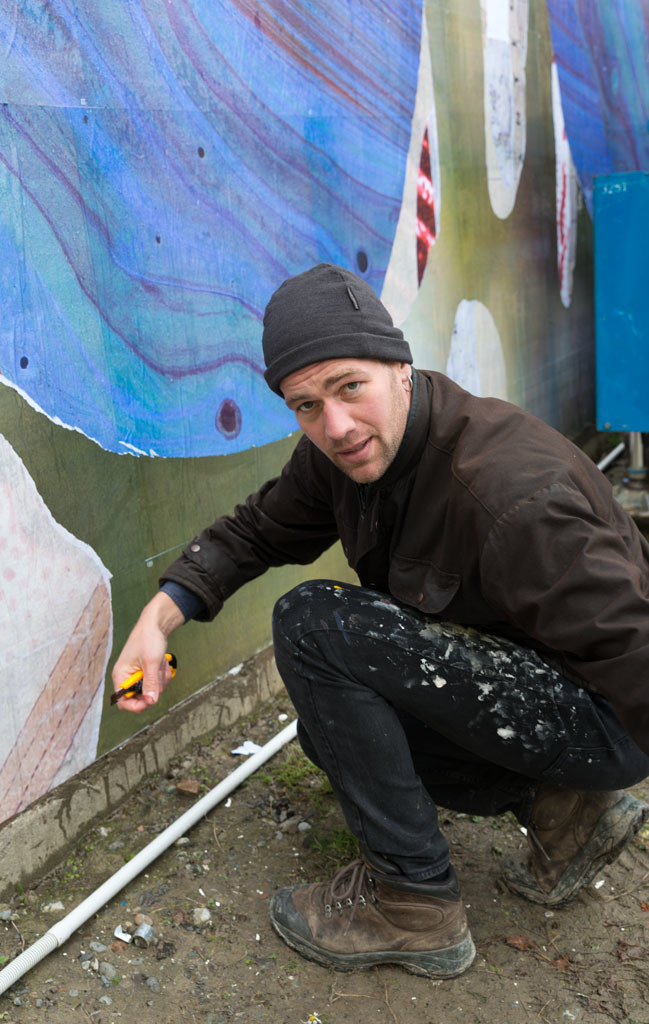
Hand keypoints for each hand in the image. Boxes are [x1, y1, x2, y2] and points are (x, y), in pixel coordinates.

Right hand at [112, 591, 184, 712]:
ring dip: (161, 678)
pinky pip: (158, 682)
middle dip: (154, 686)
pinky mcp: (147, 672)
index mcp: (121, 675)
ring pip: (153, 690)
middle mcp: (127, 678)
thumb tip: (151, 702)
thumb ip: (151, 682)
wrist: (156, 623)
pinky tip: (162, 662)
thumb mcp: (151, 662)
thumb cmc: (148, 638)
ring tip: (160, 662)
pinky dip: (163, 673)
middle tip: (158, 671)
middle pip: (142, 697)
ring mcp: (138, 675)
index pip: (123, 701)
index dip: (136, 705)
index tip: (151, 700)